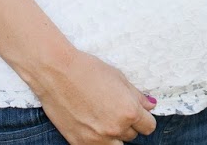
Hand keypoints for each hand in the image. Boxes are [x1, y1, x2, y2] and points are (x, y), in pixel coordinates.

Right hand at [30, 46, 155, 144]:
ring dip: (114, 135)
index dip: (144, 119)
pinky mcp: (80, 144)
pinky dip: (98, 140)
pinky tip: (91, 125)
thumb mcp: (118, 78)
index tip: (138, 114)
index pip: (148, 126)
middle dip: (127, 124)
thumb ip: (137, 96)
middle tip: (114, 110)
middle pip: (132, 136)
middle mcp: (115, 129)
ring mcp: (97, 139)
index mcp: (129, 111)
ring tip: (103, 118)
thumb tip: (150, 106)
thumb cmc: (87, 70)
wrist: (56, 73)